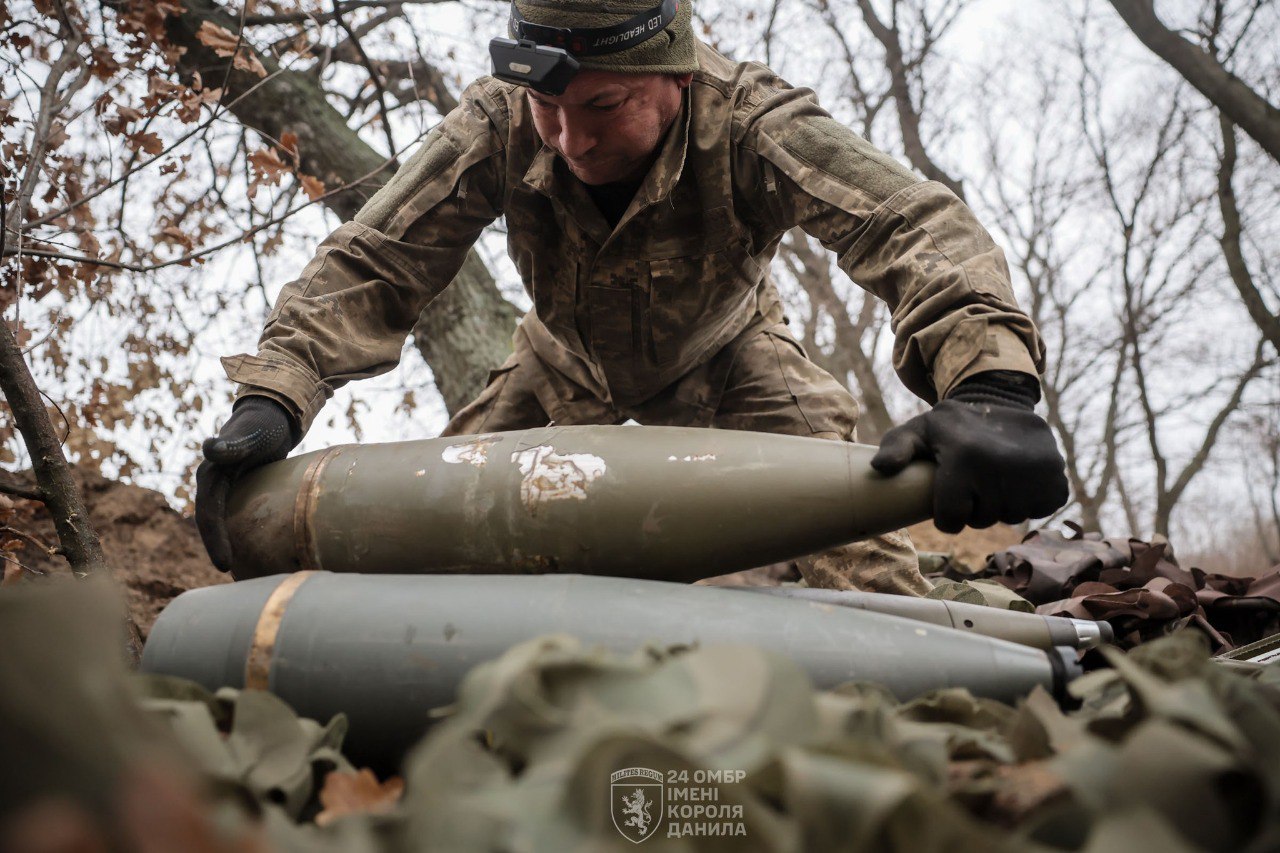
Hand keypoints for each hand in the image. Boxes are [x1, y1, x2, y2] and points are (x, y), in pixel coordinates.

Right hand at [195, 396, 298, 571]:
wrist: (271, 412)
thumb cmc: (263, 422)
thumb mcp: (251, 433)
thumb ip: (232, 443)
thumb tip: (208, 448)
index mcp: (211, 473)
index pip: (208, 513)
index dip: (214, 538)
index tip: (224, 564)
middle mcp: (213, 481)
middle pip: (211, 521)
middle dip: (218, 547)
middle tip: (230, 572)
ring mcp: (225, 484)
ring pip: (222, 518)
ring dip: (226, 540)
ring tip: (239, 567)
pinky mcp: (239, 486)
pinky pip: (235, 512)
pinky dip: (239, 529)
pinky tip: (252, 545)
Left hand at [871, 371, 1068, 533]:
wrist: (1002, 403)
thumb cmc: (952, 426)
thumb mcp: (919, 430)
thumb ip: (896, 448)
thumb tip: (880, 469)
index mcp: (964, 457)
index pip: (951, 521)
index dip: (947, 514)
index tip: (948, 496)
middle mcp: (1001, 465)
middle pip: (981, 520)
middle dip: (974, 508)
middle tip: (973, 481)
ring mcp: (1035, 473)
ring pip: (1011, 517)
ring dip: (1002, 504)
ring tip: (995, 476)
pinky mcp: (1057, 478)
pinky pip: (1040, 509)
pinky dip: (1031, 499)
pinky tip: (1019, 478)